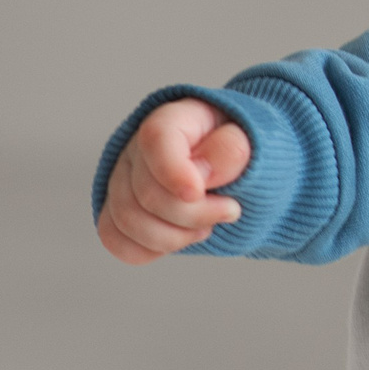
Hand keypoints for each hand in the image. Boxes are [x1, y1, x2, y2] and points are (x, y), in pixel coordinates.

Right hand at [97, 98, 248, 263]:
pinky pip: (116, 241)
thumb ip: (231, 149)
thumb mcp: (252, 137)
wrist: (233, 167)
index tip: (199, 193)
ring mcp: (122, 181)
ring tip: (207, 227)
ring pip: (127, 222)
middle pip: (146, 193)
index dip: (173, 172)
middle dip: (194, 214)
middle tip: (231, 210)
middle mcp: (137, 149)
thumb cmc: (240, 149)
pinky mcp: (117, 211)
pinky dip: (151, 250)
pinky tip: (182, 238)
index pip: (156, 139)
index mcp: (172, 120)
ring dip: (175, 236)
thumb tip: (201, 173)